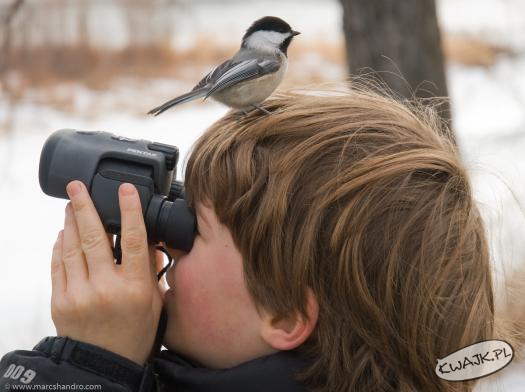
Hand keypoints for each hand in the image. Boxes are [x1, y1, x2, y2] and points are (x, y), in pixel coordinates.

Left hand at [50, 180, 163, 365]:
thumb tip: (147, 240)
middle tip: (77, 186)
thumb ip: (149, 270)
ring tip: (70, 205)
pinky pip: (57, 265)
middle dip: (84, 206)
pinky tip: (63, 233)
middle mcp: (105, 287)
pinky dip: (59, 246)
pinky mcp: (60, 300)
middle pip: (95, 237)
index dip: (130, 210)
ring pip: (72, 247)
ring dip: (70, 222)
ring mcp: (79, 293)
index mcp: (134, 287)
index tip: (126, 189)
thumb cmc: (134, 333)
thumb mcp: (154, 302)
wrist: (104, 364)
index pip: (133, 239)